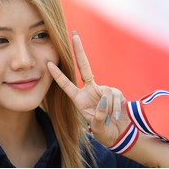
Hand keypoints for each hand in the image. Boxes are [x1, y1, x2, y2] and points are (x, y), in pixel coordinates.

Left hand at [46, 31, 130, 146]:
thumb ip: (98, 116)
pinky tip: (116, 116)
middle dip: (79, 50)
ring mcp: (103, 89)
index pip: (66, 84)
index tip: (48, 63)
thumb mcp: (97, 127)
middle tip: (74, 34)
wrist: (120, 133)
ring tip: (109, 120)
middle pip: (84, 66)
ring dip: (108, 109)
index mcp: (79, 99)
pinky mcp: (115, 92)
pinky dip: (115, 109)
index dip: (57, 75)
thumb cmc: (104, 130)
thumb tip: (103, 100)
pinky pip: (114, 98)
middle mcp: (90, 90)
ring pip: (105, 93)